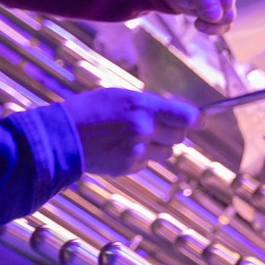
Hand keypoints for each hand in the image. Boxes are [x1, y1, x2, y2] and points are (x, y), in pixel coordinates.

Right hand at [63, 88, 197, 173]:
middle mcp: (144, 130)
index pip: (187, 116)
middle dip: (174, 131)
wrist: (63, 136)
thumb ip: (149, 105)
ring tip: (137, 137)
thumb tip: (173, 113)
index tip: (200, 119)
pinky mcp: (129, 168)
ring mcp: (137, 152)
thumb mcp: (121, 96)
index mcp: (142, 106)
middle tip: (158, 126)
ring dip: (159, 146)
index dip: (197, 119)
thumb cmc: (90, 109)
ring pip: (167, 152)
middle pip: (179, 136)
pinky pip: (148, 164)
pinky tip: (122, 148)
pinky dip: (142, 158)